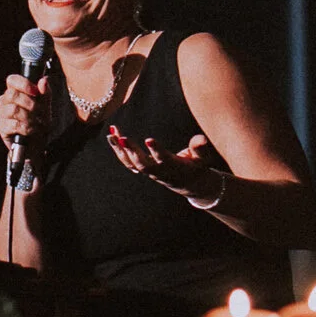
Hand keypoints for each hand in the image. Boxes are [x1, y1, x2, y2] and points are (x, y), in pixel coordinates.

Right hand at [0, 72, 46, 151]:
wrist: (37, 143)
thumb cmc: (39, 121)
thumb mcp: (46, 106)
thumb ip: (45, 93)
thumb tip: (43, 80)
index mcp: (14, 91)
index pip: (12, 80)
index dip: (23, 84)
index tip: (35, 92)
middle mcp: (5, 100)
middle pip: (12, 95)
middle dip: (30, 104)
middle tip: (39, 112)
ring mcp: (1, 113)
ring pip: (13, 109)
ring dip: (29, 117)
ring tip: (35, 123)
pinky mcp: (0, 126)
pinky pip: (12, 124)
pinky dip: (25, 128)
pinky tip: (30, 130)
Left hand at [105, 125, 226, 203]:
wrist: (188, 182)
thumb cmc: (196, 167)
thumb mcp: (203, 159)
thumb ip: (201, 149)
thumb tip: (201, 139)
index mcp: (173, 166)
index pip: (163, 159)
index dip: (156, 150)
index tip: (149, 139)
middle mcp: (158, 170)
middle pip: (142, 163)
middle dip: (131, 151)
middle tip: (122, 137)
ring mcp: (148, 170)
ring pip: (131, 163)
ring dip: (120, 149)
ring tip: (112, 133)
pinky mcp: (142, 168)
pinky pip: (127, 161)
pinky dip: (118, 150)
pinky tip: (112, 134)